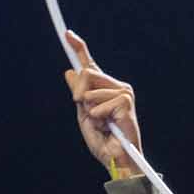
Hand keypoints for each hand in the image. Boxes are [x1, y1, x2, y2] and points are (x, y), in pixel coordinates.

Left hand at [65, 31, 139, 175]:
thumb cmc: (102, 140)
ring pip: (89, 90)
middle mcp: (116, 86)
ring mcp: (123, 92)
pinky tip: (109, 126)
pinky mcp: (125, 101)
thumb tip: (70, 71)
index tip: (67, 34)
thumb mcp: (83, 114)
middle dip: (78, 95)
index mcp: (105, 88)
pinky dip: (97, 118)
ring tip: (103, 124)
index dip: (78, 48)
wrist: (115, 158)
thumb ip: (78, 93)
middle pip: (86, 74)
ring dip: (89, 112)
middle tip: (89, 115)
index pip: (90, 65)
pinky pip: (97, 104)